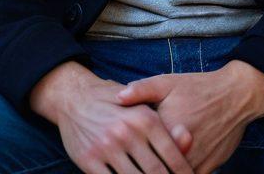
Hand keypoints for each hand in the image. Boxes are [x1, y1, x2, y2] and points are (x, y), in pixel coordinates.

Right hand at [30, 61, 193, 173]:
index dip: (184, 172)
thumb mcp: (142, 104)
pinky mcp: (89, 160)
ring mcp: (106, 147)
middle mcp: (127, 133)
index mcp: (144, 118)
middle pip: (156, 172)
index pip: (172, 154)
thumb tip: (189, 139)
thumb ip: (164, 124)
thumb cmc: (114, 101)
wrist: (74, 97)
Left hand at [115, 62, 263, 173]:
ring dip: (163, 172)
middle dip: (144, 168)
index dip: (129, 157)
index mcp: (165, 128)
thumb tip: (117, 98)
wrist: (237, 96)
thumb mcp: (168, 82)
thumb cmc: (199, 88)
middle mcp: (181, 148)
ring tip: (153, 168)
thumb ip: (141, 90)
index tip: (123, 159)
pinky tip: (171, 170)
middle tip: (136, 167)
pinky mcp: (210, 167)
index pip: (140, 150)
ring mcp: (197, 160)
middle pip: (156, 167)